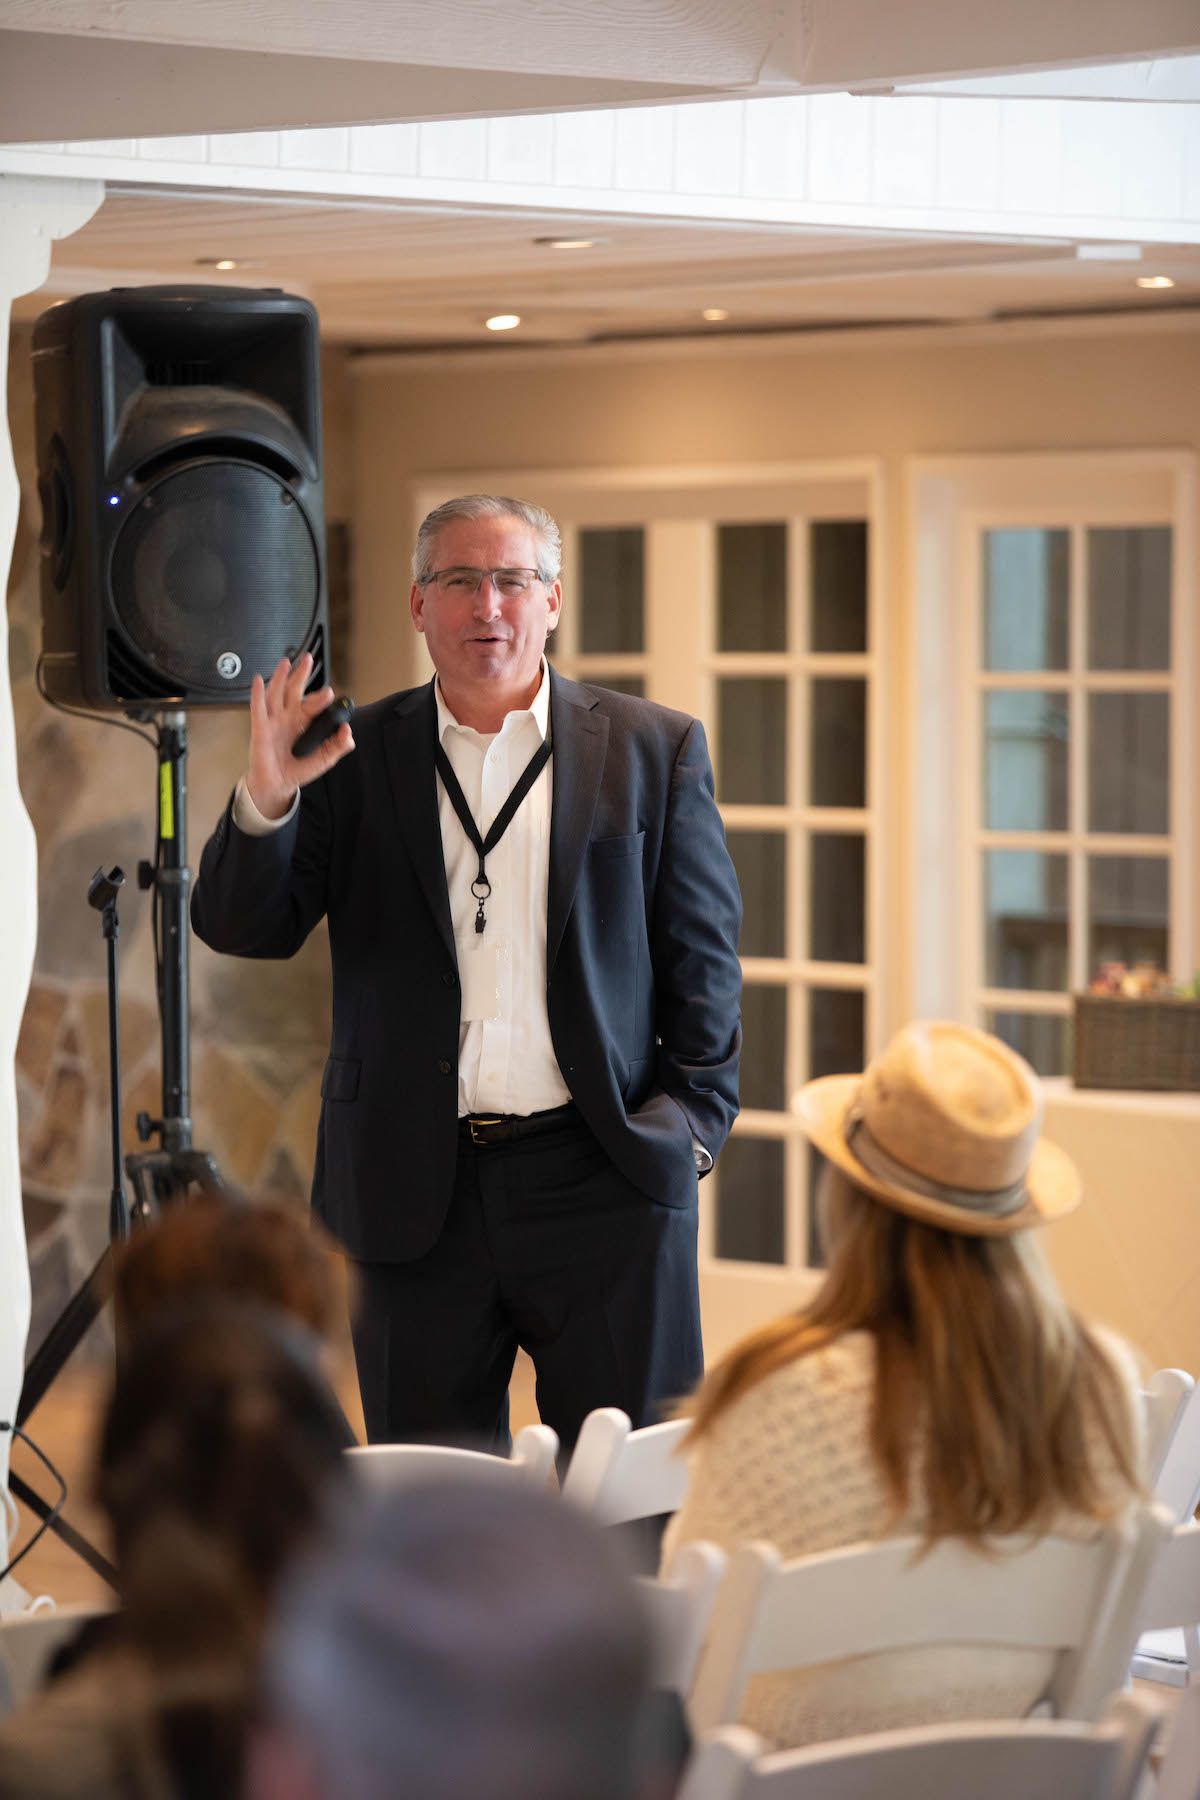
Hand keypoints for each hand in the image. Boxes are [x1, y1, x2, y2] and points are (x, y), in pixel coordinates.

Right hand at [246, 652, 355, 819]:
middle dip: (302, 675)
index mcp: (305, 722)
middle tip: (309, 660)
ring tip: (286, 663)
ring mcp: (275, 721)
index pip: (314, 704)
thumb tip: (348, 733)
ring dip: (280, 677)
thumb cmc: (297, 769)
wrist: (277, 785)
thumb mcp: (324, 760)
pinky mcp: (261, 728)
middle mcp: (289, 717)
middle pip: (296, 691)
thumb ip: (338, 746)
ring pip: (277, 693)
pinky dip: (257, 694)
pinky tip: (258, 680)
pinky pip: (258, 708)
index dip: (321, 698)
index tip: (330, 695)